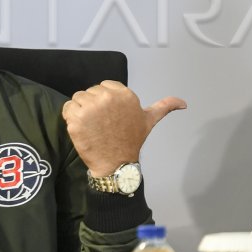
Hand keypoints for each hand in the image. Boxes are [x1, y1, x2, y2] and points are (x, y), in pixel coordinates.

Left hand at [61, 80, 185, 176]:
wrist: (116, 164)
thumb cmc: (131, 141)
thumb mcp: (149, 120)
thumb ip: (165, 106)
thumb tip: (184, 103)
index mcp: (124, 94)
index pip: (103, 87)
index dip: (104, 102)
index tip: (110, 117)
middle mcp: (107, 97)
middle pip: (89, 92)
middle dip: (92, 106)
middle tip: (101, 125)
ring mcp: (91, 108)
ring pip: (77, 99)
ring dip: (80, 112)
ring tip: (91, 127)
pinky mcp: (76, 120)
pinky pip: (67, 109)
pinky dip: (70, 119)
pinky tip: (81, 130)